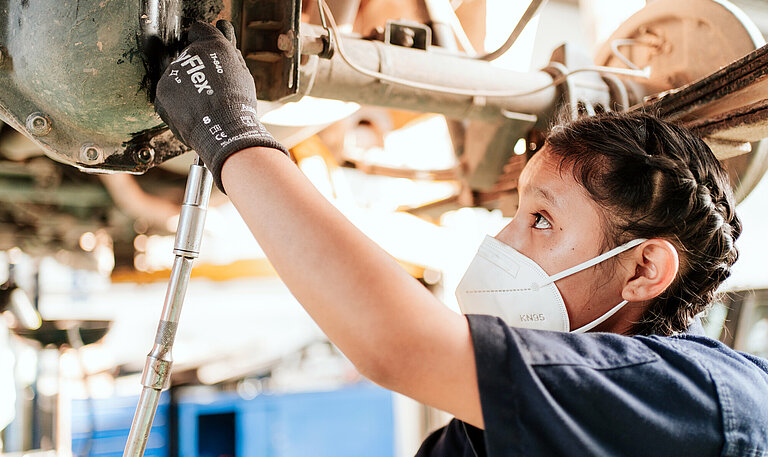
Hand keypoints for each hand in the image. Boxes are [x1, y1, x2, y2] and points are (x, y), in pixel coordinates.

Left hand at [155, 20, 288, 191]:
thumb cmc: (238, 105)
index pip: (199, 30)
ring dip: (187, 86)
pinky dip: (176, 101)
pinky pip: (168, 92)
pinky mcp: (162, 90)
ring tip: (203, 104)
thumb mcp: (242, 74)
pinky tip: (193, 111)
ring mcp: (173, 72)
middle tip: (211, 88)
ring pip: (178, 74)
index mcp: (212, 45)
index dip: (204, 41)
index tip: (207, 52)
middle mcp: (189, 53)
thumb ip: (229, 54)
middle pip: (189, 55)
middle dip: (197, 68)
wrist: (223, 131)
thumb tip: (224, 38)